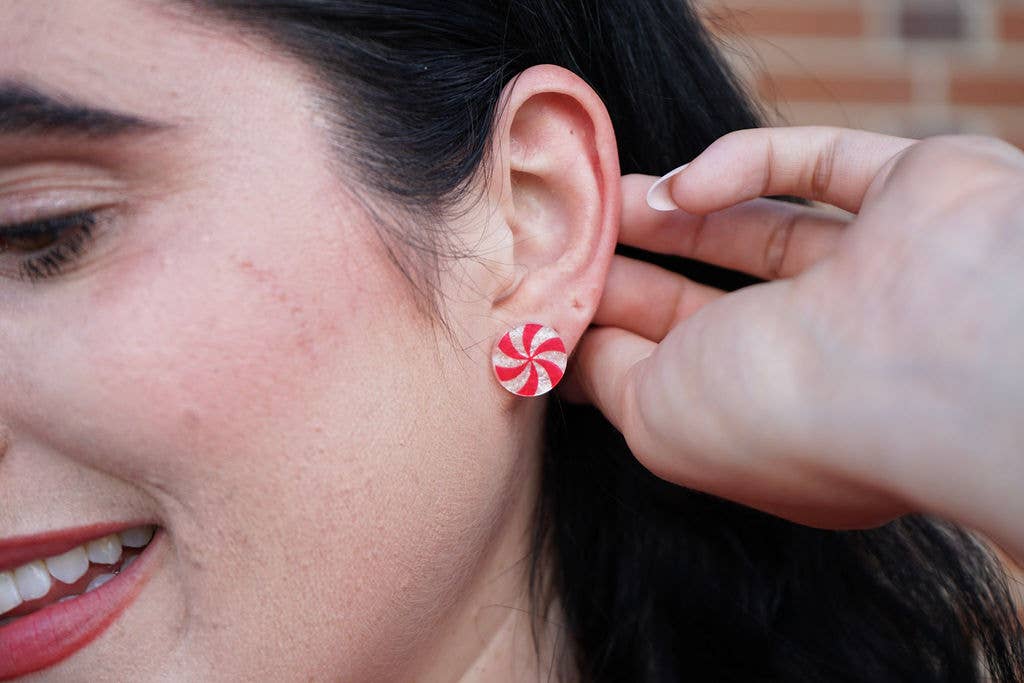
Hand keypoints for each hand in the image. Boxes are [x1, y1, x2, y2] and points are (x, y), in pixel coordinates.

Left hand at [567, 127, 1023, 557]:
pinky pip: (823, 163)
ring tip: (611, 197)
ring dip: (679, 210)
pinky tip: (685, 184)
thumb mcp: (655, 418)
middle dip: (644, 265)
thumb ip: (608, 376)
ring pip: (766, 228)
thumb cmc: (782, 414)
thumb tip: (573, 347)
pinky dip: (746, 163)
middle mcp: (836, 354)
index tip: (559, 293)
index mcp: (782, 422)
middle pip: (719, 298)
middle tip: (577, 236)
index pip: (688, 366)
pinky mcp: (915, 194)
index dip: (619, 325)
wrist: (927, 361)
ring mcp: (881, 274)